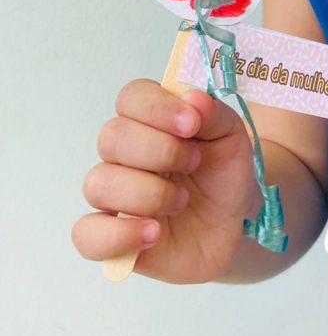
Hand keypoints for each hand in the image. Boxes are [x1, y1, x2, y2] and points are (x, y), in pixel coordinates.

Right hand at [71, 81, 255, 282]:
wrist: (229, 233)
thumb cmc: (223, 181)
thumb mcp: (232, 141)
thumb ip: (215, 115)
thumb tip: (192, 97)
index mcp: (151, 123)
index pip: (132, 97)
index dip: (157, 107)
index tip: (192, 124)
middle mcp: (125, 155)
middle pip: (111, 136)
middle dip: (159, 151)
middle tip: (193, 164)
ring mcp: (113, 196)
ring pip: (99, 183)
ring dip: (148, 193)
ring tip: (181, 202)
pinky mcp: (108, 238)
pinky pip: (87, 233)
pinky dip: (121, 234)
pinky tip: (154, 233)